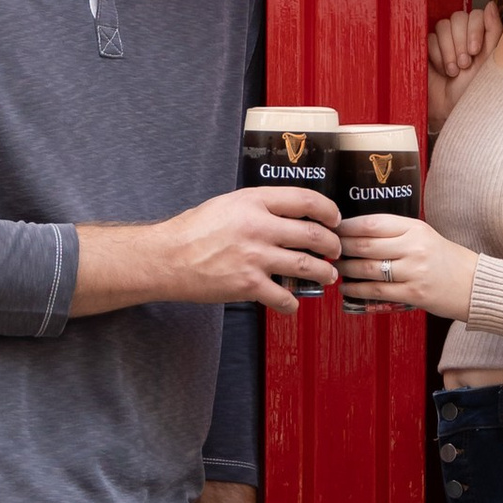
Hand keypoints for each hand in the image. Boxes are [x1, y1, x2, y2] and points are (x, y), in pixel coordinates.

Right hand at [74, 185, 339, 316]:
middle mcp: (258, 227)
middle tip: (335, 250)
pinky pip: (283, 296)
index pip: (305, 200)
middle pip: (312, 233)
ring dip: (324, 273)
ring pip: (306, 265)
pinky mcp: (247, 284)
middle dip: (332, 244)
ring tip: (328, 275)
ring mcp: (255, 257)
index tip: (335, 219)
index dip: (328, 210)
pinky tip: (292, 303)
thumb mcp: (227, 204)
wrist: (166, 258)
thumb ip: (259, 206)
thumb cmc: (193, 230)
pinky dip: (292, 303)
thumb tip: (290, 213)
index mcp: (254, 202)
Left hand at [335, 209, 477, 319]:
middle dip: (341, 247)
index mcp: (415, 228)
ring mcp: (414, 271)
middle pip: (366, 245)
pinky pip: (377, 291)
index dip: (347, 226)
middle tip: (329, 249)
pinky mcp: (414, 293)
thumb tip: (357, 232)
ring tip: (337, 267)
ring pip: (367, 268)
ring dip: (346, 268)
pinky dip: (357, 290)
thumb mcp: (424, 235)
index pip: (373, 223)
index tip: (333, 228)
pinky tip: (348, 288)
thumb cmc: (445, 259)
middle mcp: (414, 247)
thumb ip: (395, 232)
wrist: (475, 284)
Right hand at [426, 2, 496, 132]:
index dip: (474, 30)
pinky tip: (442, 70)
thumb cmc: (474, 89)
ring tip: (453, 71)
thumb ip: (493, 31)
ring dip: (449, 51)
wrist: (453, 109)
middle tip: (464, 65)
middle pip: (457, 18)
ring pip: (442, 26)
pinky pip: (429, 39)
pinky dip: (436, 55)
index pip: (474, 14)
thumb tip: (490, 5)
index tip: (475, 51)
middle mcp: (462, 34)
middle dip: (460, 43)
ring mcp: (444, 40)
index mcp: (480, 35)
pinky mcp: (428, 47)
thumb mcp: (489, 61)